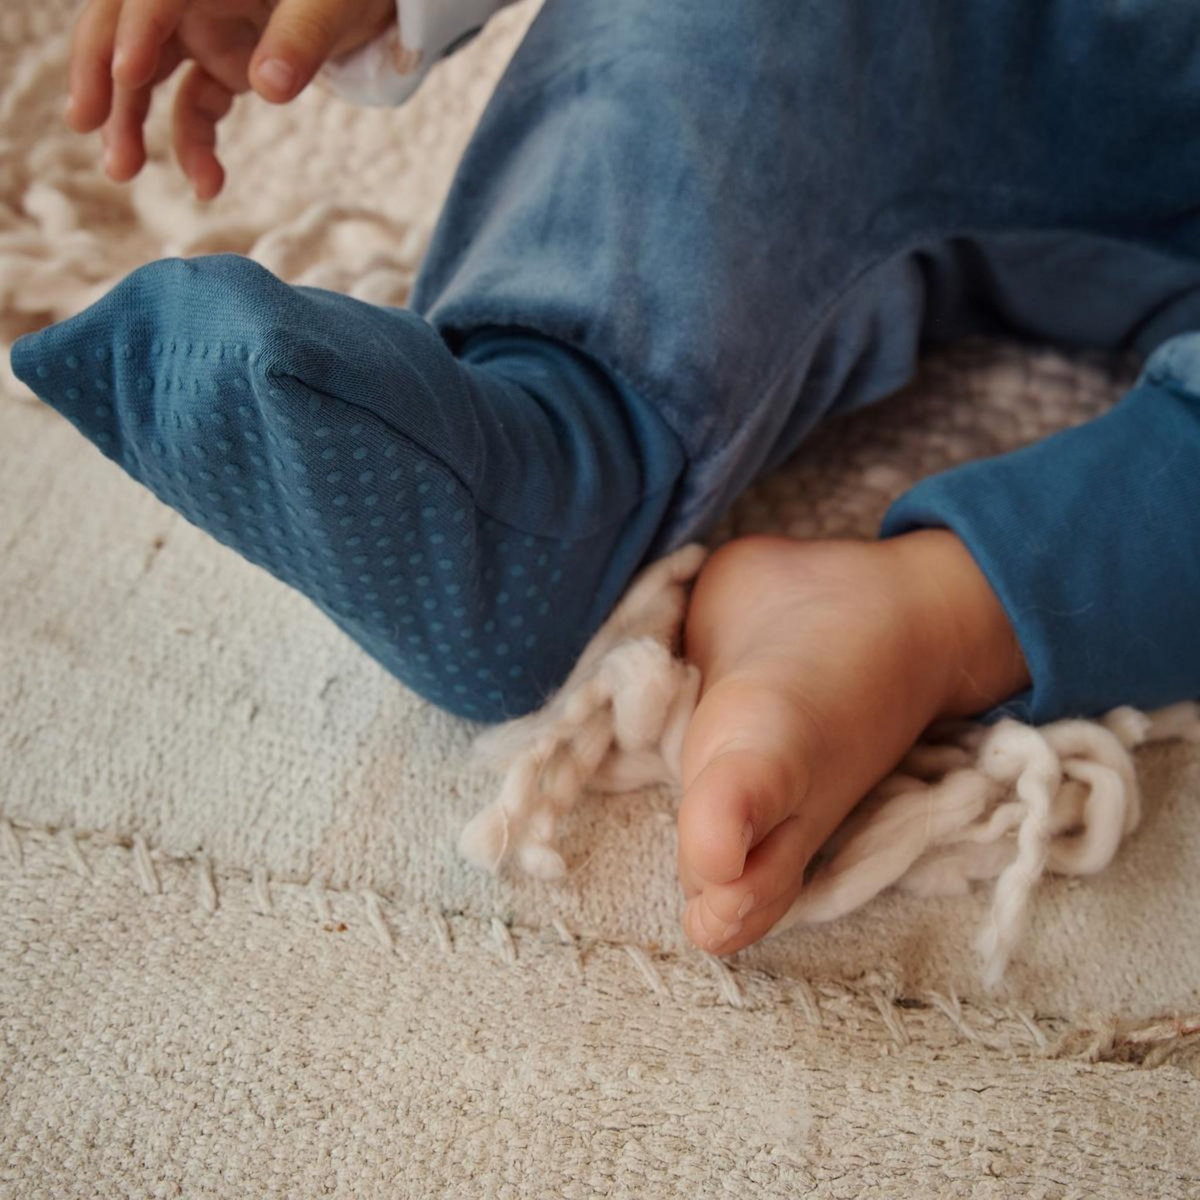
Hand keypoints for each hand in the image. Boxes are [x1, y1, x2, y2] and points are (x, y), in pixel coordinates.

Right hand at [65, 0, 394, 199]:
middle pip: (124, 25)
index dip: (136, 28)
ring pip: (149, 72)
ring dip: (130, 120)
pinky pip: (196, 106)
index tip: (128, 73)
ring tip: (121, 171)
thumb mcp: (334, 4)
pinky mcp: (224, 66)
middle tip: (85, 124)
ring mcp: (204, 30)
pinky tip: (207, 184)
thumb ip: (302, 38)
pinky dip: (194, 145)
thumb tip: (269, 87)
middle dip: (99, 71)